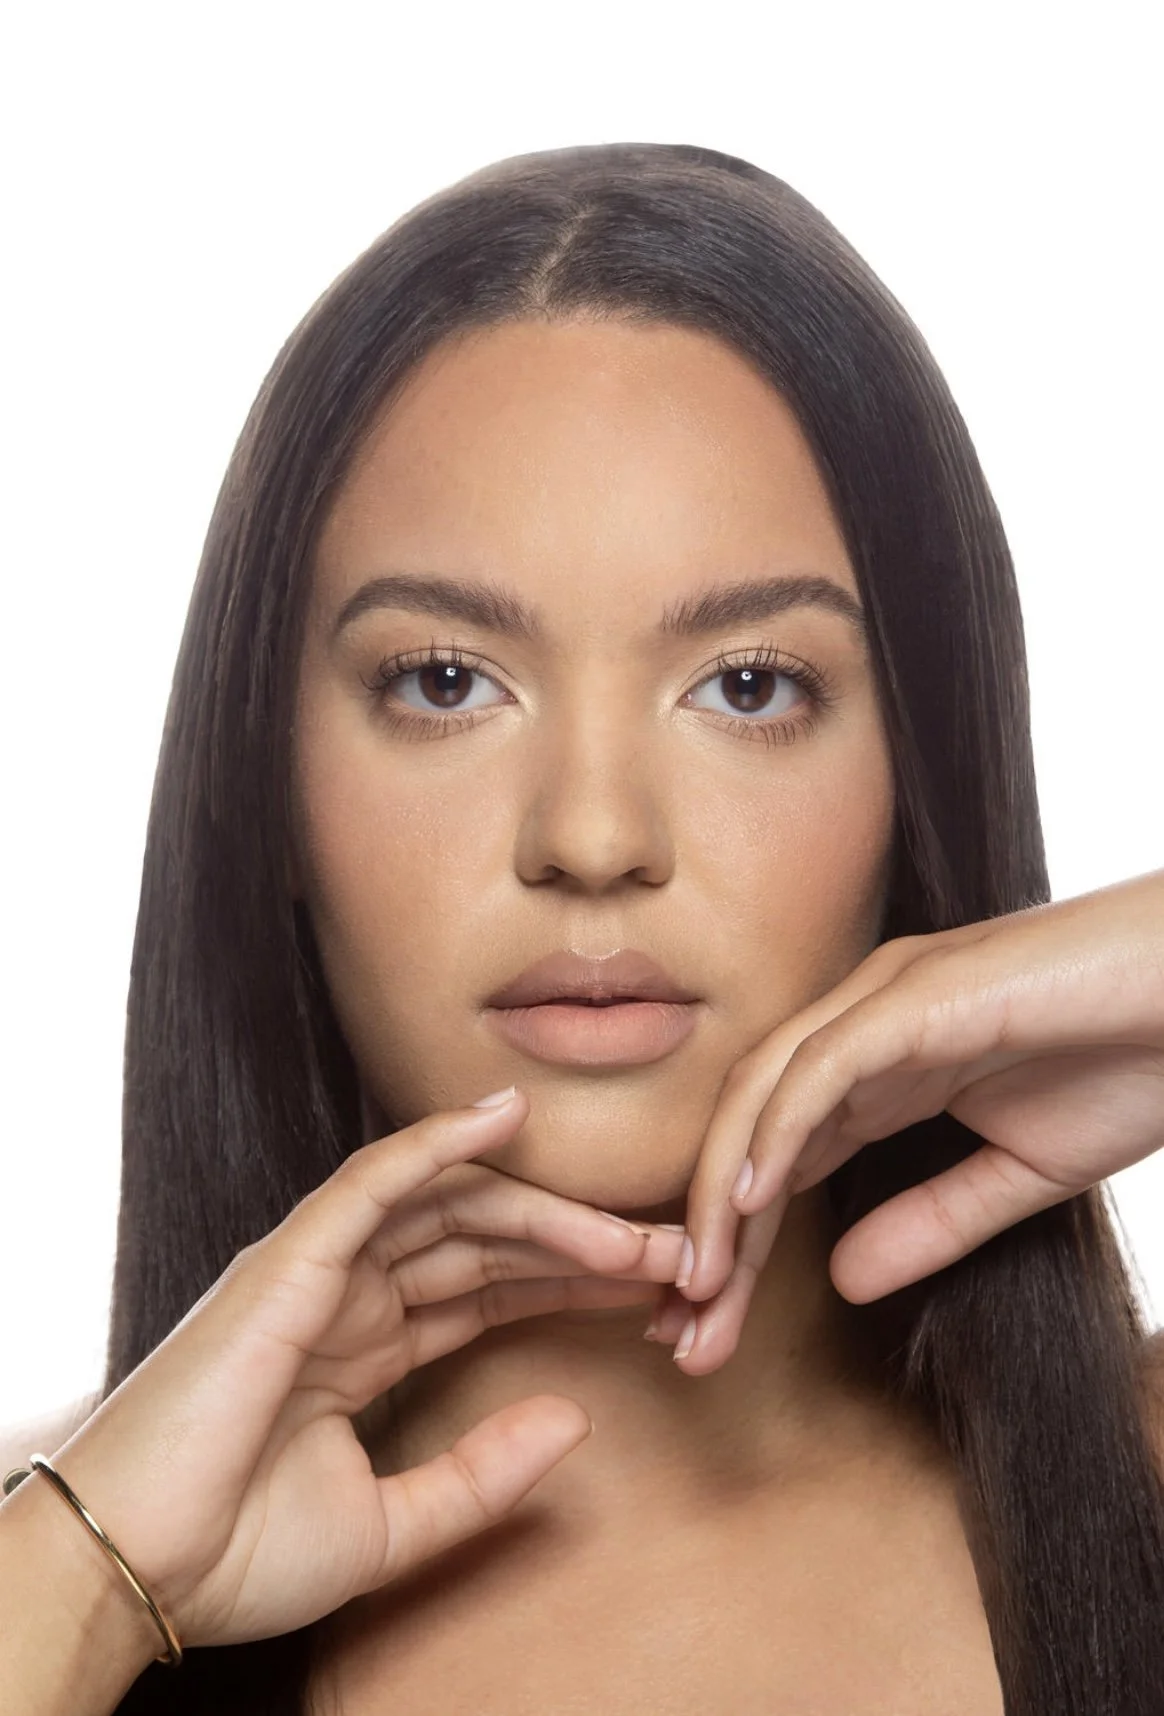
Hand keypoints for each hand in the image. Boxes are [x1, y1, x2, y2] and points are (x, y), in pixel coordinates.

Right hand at [30, 1089, 682, 1651]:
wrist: (136, 1571)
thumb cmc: (238, 1552)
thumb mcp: (391, 1525)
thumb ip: (480, 1473)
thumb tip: (575, 1421)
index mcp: (362, 1347)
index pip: (488, 1292)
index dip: (568, 1284)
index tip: (651, 1290)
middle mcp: (346, 1295)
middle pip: (484, 1243)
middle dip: (579, 1245)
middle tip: (672, 1256)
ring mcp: (318, 1270)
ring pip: (449, 1209)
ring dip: (544, 1211)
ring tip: (631, 1232)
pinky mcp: (289, 1260)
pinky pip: (372, 1182)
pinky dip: (437, 1143)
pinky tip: (506, 1118)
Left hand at [665, 868, 1163, 1373]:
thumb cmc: (1130, 1061)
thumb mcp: (1018, 1174)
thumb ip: (930, 1221)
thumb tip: (841, 1281)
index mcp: (881, 1067)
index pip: (778, 1159)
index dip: (738, 1244)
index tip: (710, 1328)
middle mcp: (862, 1025)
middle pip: (751, 1131)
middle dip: (713, 1234)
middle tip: (685, 1330)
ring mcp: (885, 999)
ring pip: (766, 1094)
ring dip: (724, 1190)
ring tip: (701, 1280)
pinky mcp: (919, 992)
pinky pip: (825, 1065)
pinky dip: (780, 1128)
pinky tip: (752, 1199)